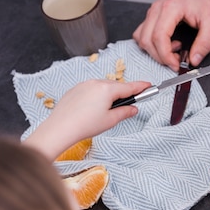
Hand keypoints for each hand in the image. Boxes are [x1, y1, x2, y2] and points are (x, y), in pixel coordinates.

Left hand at [24, 79, 150, 159]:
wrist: (60, 127)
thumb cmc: (86, 125)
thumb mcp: (111, 120)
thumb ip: (125, 112)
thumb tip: (133, 108)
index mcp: (107, 89)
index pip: (129, 87)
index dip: (141, 87)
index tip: (150, 85)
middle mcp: (95, 83)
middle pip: (116, 86)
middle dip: (124, 93)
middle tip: (130, 104)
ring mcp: (84, 84)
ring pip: (104, 87)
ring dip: (110, 95)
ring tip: (109, 111)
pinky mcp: (76, 89)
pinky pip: (92, 89)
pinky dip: (98, 96)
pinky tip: (95, 109)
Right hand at [133, 0, 209, 69]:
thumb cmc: (203, 0)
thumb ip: (205, 43)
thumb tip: (194, 60)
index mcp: (170, 9)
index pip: (159, 38)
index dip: (166, 56)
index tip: (177, 65)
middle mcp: (156, 10)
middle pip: (147, 41)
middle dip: (161, 57)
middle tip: (177, 61)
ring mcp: (151, 13)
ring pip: (141, 39)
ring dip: (154, 51)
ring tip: (174, 50)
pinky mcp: (151, 17)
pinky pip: (142, 34)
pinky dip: (151, 44)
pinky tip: (167, 44)